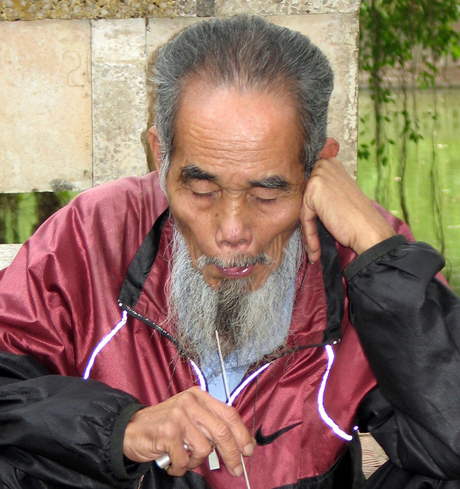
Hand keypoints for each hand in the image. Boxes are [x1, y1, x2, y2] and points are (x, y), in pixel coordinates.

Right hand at [122, 387, 254, 476]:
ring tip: (184, 459)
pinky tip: (172, 463)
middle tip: (236, 470)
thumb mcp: (189, 416)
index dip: (242, 433)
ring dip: (196, 462)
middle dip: (232, 454)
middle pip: (221, 432)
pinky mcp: (167, 432)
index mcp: (199, 396)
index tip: (248, 450)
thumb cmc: (164, 425)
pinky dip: (180, 468)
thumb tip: (238, 443)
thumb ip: (210, 423)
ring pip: (204, 449)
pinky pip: (185, 460)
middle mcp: (190, 402)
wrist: (130, 429)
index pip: (229, 414)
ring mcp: (178, 416)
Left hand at [301, 156, 394, 262]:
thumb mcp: (339, 195)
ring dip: (309, 233)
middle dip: (308, 222)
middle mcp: (325, 166)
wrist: (369, 231)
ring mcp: (318, 176)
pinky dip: (309, 236)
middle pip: (304, 199)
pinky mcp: (313, 190)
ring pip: (303, 210)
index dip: (310, 210)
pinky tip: (315, 252)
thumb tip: (305, 197)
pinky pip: (304, 217)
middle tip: (313, 245)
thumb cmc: (356, 218)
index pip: (308, 187)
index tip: (315, 233)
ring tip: (315, 251)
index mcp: (331, 164)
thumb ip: (323, 190)